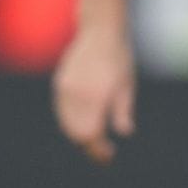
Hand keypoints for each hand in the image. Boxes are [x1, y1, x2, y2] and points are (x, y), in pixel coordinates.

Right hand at [53, 29, 136, 164]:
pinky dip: (71, 122)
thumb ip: (123, 111)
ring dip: (79, 135)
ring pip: (67, 124)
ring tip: (96, 139)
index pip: (92, 135)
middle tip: (104, 152)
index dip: (99, 150)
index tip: (108, 156)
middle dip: (90, 146)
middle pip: (77, 134)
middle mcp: (77, 96)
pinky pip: (63, 111)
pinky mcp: (60, 84)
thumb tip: (124, 132)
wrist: (100, 31)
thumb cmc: (119, 57)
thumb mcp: (127, 85)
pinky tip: (84, 123)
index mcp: (96, 98)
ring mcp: (65, 90)